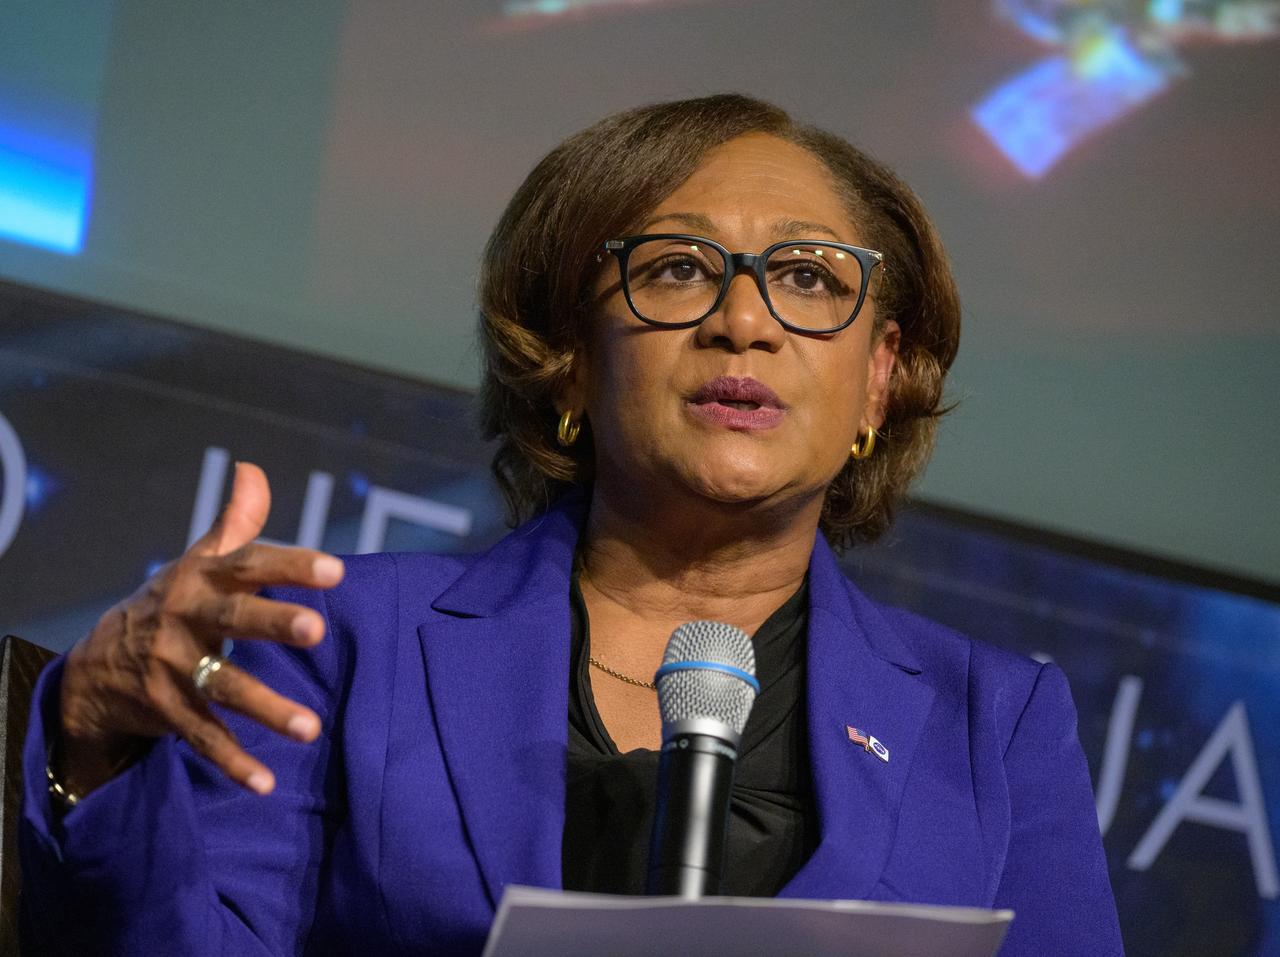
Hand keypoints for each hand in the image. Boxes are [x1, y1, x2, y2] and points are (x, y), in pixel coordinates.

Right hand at [57, 462, 344, 797]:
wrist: (95, 664)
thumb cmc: (172, 603)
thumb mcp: (197, 561)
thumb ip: (235, 523)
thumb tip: (254, 470)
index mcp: (200, 579)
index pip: (249, 565)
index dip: (290, 566)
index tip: (335, 570)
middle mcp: (184, 619)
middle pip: (233, 619)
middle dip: (273, 623)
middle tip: (317, 630)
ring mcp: (171, 668)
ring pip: (223, 687)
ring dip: (266, 709)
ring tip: (312, 728)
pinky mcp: (166, 711)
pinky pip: (202, 738)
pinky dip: (233, 762)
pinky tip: (267, 783)